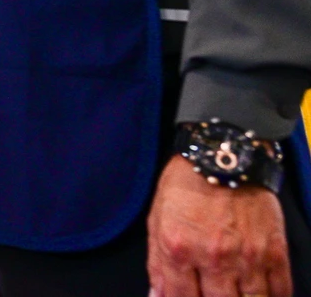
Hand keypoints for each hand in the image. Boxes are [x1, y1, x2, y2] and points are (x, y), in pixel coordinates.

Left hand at [147, 154, 290, 296]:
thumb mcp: (157, 220)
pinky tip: (262, 296)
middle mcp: (214, 257)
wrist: (223, 157)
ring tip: (234, 294)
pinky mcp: (275, 251)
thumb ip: (158, 264)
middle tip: (213, 293)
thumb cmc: (184, 187)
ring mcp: (248, 257)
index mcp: (179, 248)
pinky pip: (281, 290)